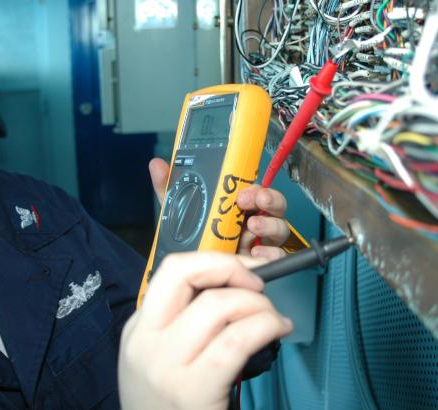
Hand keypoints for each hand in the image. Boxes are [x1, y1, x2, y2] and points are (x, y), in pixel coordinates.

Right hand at [118, 252, 293, 409]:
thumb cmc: (169, 407)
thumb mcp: (159, 359)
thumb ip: (182, 324)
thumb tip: (233, 288)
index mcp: (138, 329)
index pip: (172, 270)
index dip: (215, 261)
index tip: (244, 270)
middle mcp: (147, 342)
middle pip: (188, 275)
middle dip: (234, 270)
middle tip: (258, 287)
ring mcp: (167, 366)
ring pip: (219, 305)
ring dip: (258, 304)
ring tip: (272, 318)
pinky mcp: (193, 390)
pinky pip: (237, 340)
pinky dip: (266, 326)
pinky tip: (277, 331)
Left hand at [149, 158, 289, 261]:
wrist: (191, 274)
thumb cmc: (192, 239)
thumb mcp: (179, 212)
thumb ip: (170, 189)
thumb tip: (157, 165)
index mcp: (237, 206)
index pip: (256, 189)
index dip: (255, 187)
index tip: (243, 191)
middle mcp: (252, 221)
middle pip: (274, 205)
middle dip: (269, 200)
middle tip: (254, 202)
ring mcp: (258, 242)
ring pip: (280, 228)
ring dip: (271, 225)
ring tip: (254, 227)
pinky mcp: (260, 262)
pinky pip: (277, 255)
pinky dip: (271, 253)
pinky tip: (257, 252)